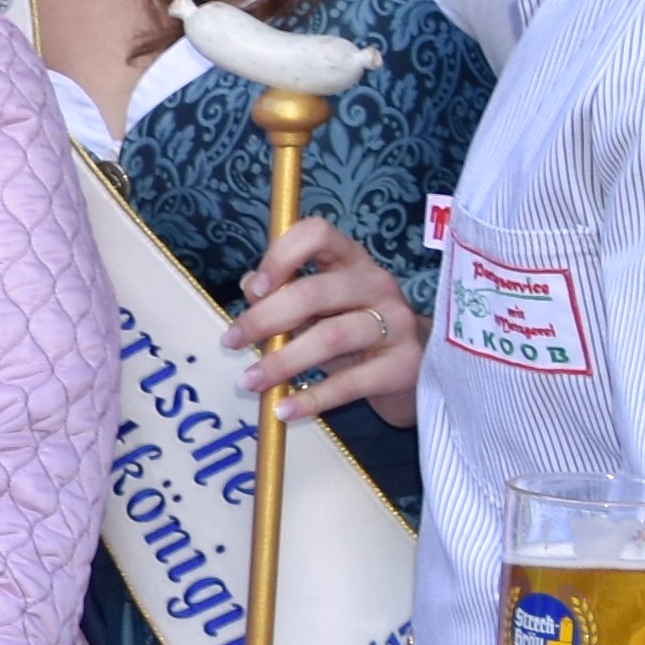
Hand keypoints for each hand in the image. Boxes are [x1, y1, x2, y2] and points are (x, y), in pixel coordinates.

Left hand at [225, 216, 420, 425]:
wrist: (412, 367)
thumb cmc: (354, 328)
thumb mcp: (320, 306)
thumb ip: (285, 293)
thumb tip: (250, 287)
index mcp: (351, 260)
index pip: (317, 234)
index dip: (281, 256)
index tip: (255, 289)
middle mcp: (377, 283)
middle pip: (313, 292)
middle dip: (264, 318)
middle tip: (231, 342)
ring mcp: (395, 322)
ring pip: (330, 337)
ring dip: (282, 362)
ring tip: (249, 381)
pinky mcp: (403, 364)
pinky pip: (349, 383)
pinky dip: (311, 398)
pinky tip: (284, 409)